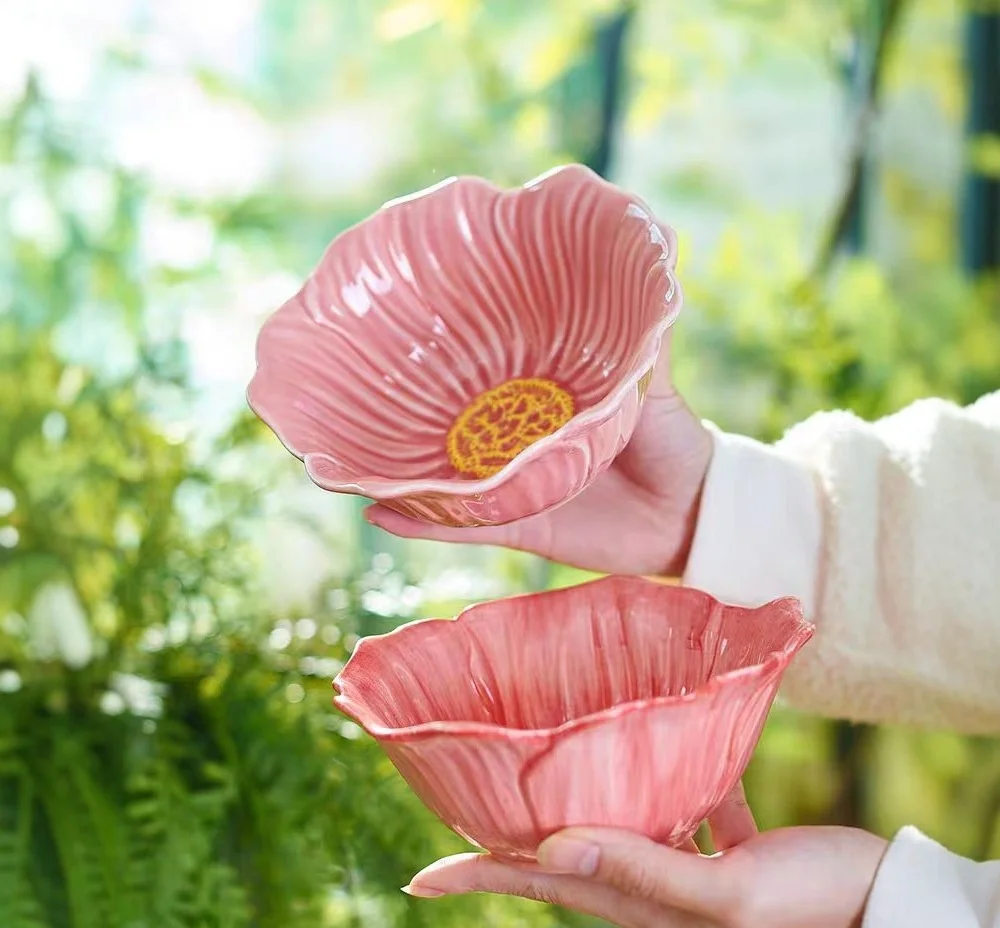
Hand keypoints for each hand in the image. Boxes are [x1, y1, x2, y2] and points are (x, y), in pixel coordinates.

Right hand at [365, 353, 712, 576]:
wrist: (690, 513)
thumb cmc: (674, 439)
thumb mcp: (652, 382)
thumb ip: (641, 339)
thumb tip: (653, 262)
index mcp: (542, 399)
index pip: (486, 370)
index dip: (450, 352)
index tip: (404, 323)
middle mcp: (517, 440)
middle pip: (450, 425)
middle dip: (406, 409)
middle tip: (357, 385)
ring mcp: (511, 485)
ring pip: (442, 477)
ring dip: (396, 468)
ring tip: (345, 451)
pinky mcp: (517, 527)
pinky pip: (461, 525)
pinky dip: (421, 522)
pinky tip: (377, 510)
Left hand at [402, 798, 887, 927]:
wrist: (888, 909)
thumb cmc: (815, 903)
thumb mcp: (729, 893)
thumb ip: (643, 870)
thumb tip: (549, 851)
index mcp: (652, 921)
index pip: (546, 891)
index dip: (483, 881)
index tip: (423, 877)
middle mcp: (659, 909)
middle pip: (571, 866)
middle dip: (519, 849)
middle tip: (465, 821)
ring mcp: (690, 888)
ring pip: (621, 840)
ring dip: (587, 816)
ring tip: (544, 780)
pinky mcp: (721, 863)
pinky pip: (680, 823)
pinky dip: (671, 798)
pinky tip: (670, 760)